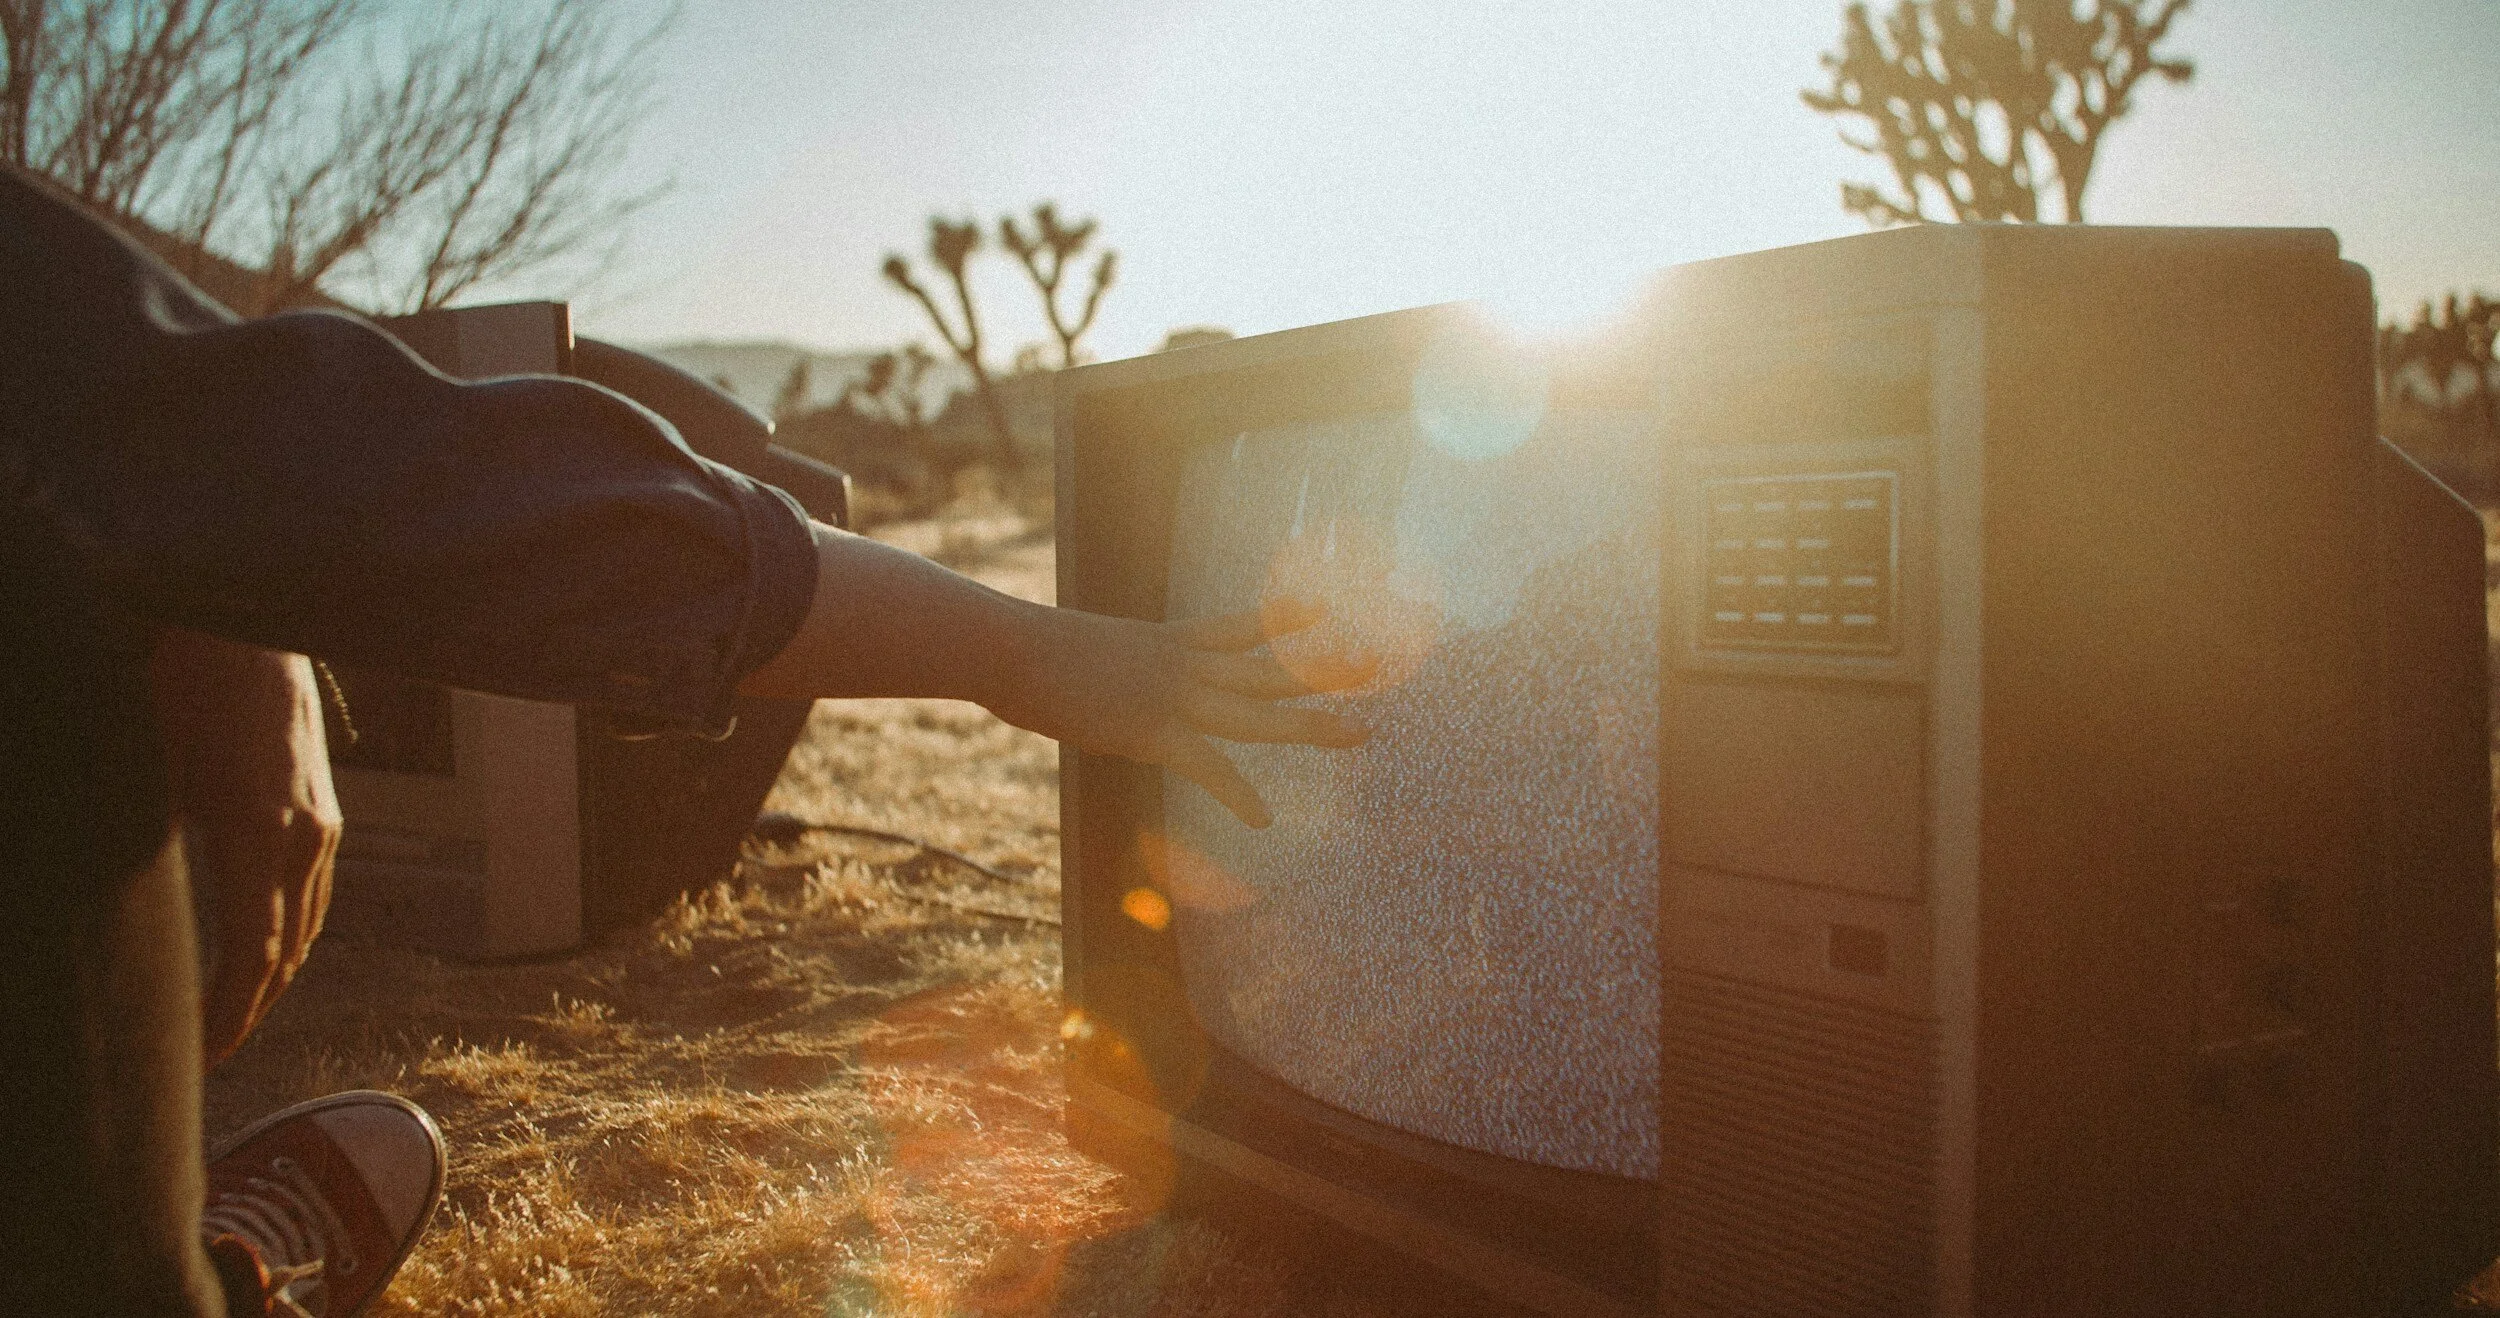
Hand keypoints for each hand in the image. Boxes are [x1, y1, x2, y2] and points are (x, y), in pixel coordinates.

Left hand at [147, 630, 342, 1065]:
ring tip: (226, 1017)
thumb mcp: (142, 772)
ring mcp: (321, 823)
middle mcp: (305, 838)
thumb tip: (96, 921)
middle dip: (247, 1012)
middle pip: (287, 953)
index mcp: (259, 834)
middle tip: (203, 1057)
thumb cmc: (178, 686)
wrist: (244, 624)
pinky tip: (257, 951)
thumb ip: (132, 851)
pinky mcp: (321, 809)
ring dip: (269, 979)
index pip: (254, 955)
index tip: (198, 1058)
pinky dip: (285, 935)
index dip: (228, 1016)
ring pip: (306, 927)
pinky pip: (311, 894)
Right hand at [993, 598, 1374, 827]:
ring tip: (1359, 733)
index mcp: (1167, 641)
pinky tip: (1264, 819)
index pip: (1241, 626)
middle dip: (1324, 670)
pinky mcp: (1151, 731)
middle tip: (1376, 665)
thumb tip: (1086, 668)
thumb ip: (1103, 662)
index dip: (1286, 619)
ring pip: (1258, 712)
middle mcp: (1183, 664)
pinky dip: (1238, 794)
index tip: (1325, 610)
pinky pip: (1209, 767)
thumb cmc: (1023, 648)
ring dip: (1311, 725)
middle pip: (1269, 669)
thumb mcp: (1078, 648)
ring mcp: (1172, 696)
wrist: (1007, 647)